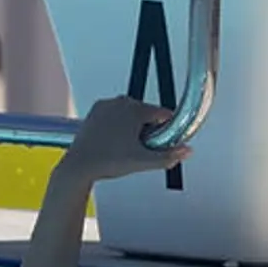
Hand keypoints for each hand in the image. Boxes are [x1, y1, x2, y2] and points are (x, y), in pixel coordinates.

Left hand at [56, 95, 186, 184]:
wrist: (80, 164)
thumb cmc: (107, 161)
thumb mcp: (143, 161)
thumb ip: (168, 156)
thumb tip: (187, 151)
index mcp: (135, 109)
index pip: (163, 114)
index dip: (167, 129)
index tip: (164, 141)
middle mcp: (121, 102)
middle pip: (146, 113)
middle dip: (149, 129)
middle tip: (143, 148)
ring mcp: (106, 105)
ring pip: (131, 114)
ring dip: (134, 126)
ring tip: (128, 146)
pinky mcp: (96, 110)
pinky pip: (116, 115)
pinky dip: (119, 124)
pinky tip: (116, 141)